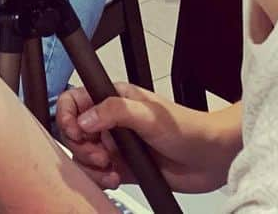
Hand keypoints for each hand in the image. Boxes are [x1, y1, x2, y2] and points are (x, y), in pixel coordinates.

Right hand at [56, 83, 236, 193]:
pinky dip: (100, 179)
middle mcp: (110, 120)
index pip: (74, 100)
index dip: (67, 116)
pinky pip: (97, 174)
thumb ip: (113, 111)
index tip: (75, 131)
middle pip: (74, 132)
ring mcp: (115, 144)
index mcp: (113, 98)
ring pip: (83, 155)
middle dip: (81, 147)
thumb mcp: (148, 114)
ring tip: (110, 168)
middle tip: (100, 155)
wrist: (210, 158)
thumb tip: (84, 119)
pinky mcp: (121, 166)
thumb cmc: (187, 128)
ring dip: (91, 166)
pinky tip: (114, 178)